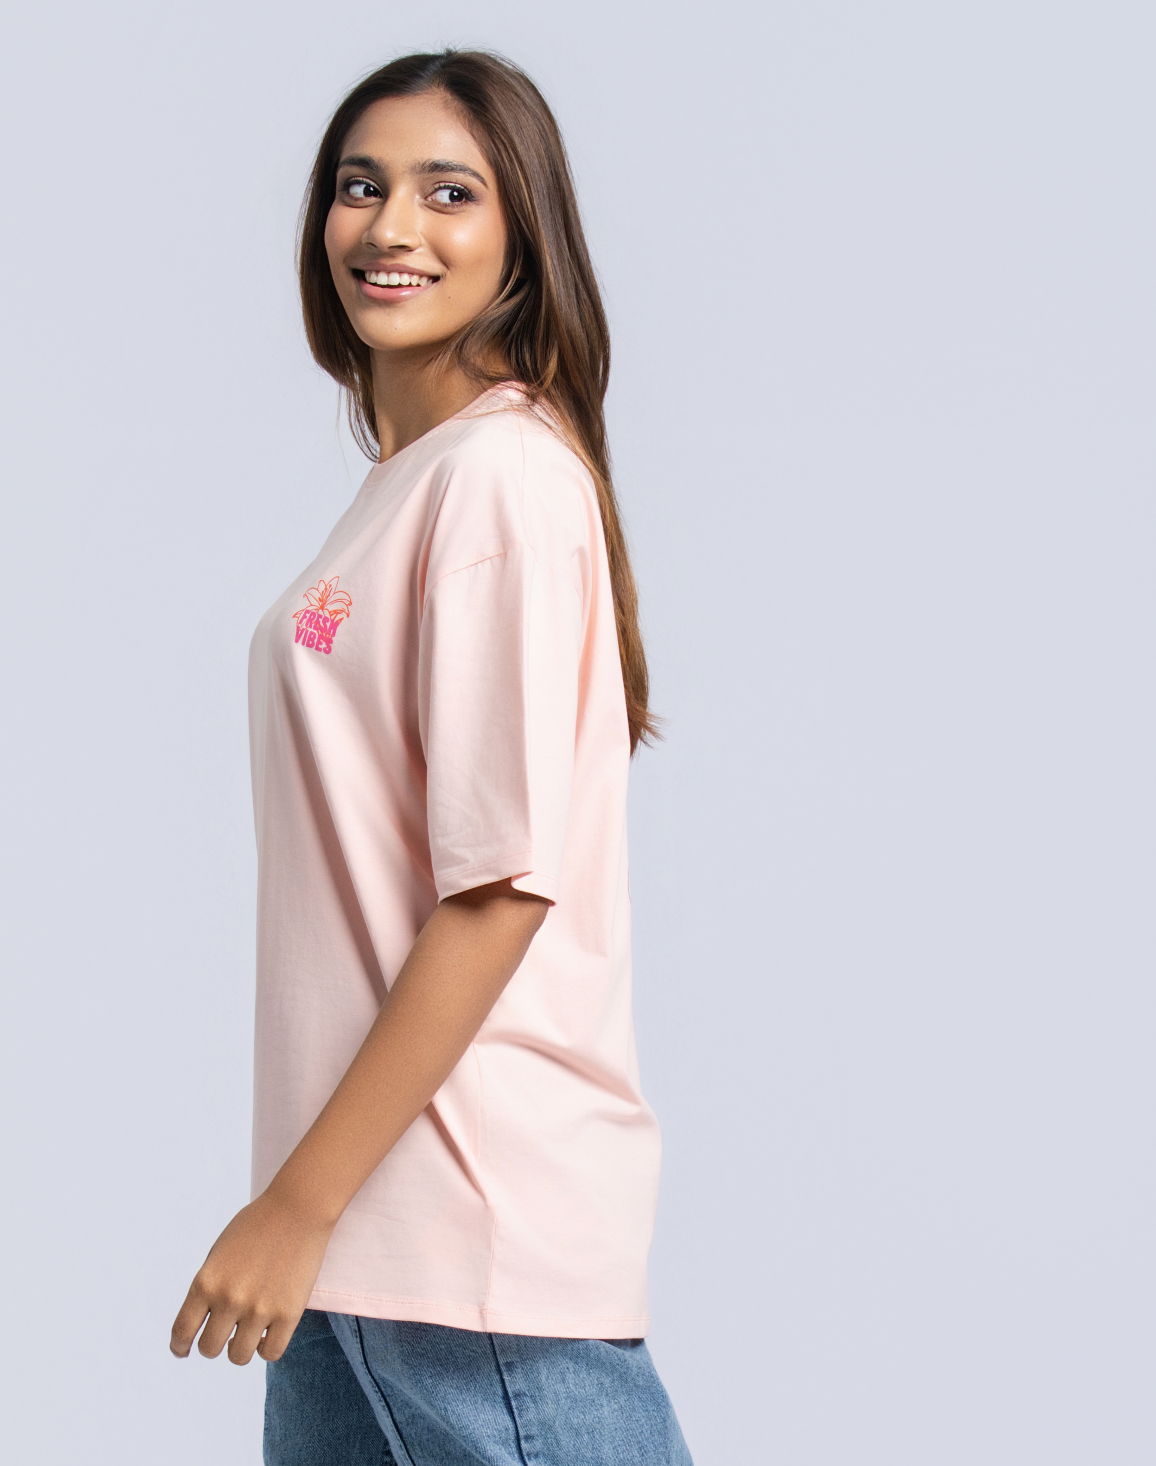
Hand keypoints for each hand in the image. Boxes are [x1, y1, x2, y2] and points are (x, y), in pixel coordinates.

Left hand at [169, 1189, 333, 1364]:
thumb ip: (209, 1287)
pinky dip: (266, 1347)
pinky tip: (267, 1333)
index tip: (183, 1350)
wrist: (298, 1207)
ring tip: (247, 1334)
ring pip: (238, 1356)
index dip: (179, 1346)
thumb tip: (203, 1324)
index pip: (181, 1332)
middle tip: (226, 1332)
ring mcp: (259, 1309)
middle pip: (209, 1348)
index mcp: (206, 1282)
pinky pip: (270, 1353)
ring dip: (240, 1347)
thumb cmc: (258, 1225)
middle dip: (215, 1342)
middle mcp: (228, 1299)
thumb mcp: (220, 1253)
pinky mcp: (288, 1313)